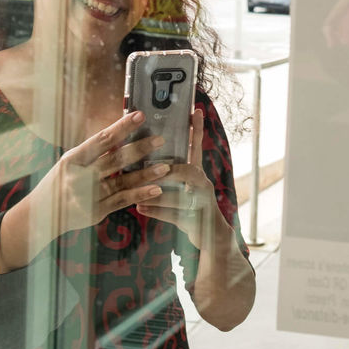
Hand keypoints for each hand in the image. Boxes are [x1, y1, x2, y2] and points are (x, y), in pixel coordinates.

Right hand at [27, 111, 172, 239]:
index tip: (140, 115)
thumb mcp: (70, 164)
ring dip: (146, 174)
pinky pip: (122, 201)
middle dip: (140, 148)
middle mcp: (80, 176)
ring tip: (165, 167)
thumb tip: (121, 134)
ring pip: (122, 181)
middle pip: (115, 159)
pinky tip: (155, 189)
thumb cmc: (60, 183)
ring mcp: (88, 195)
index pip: (101, 139)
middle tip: (160, 139)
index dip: (122, 127)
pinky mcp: (95, 211)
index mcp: (73, 158)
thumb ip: (93, 152)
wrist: (41, 215)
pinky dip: (139, 194)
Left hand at [135, 110, 221, 248]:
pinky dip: (156, 211)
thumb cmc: (191, 210)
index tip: (196, 110)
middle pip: (187, 171)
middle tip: (151, 170)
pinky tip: (140, 208)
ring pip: (179, 195)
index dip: (197, 129)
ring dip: (156, 195)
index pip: (197, 147)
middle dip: (168, 171)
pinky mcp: (198, 220)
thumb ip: (167, 177)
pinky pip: (175, 214)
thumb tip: (140, 164)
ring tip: (137, 195)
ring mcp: (203, 202)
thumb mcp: (182, 190)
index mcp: (197, 173)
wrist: (211, 238)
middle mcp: (203, 184)